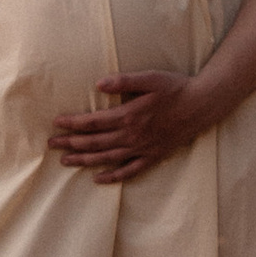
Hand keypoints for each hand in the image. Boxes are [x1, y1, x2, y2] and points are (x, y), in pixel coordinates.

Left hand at [49, 69, 206, 182]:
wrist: (203, 104)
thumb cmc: (176, 88)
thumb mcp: (150, 78)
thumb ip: (124, 81)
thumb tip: (98, 83)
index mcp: (129, 115)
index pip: (93, 122)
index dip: (73, 123)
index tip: (56, 123)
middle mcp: (132, 135)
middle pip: (95, 142)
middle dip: (71, 143)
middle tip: (51, 144)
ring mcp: (142, 148)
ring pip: (107, 158)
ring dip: (84, 160)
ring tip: (65, 161)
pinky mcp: (152, 156)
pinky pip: (129, 171)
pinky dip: (113, 177)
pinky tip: (98, 178)